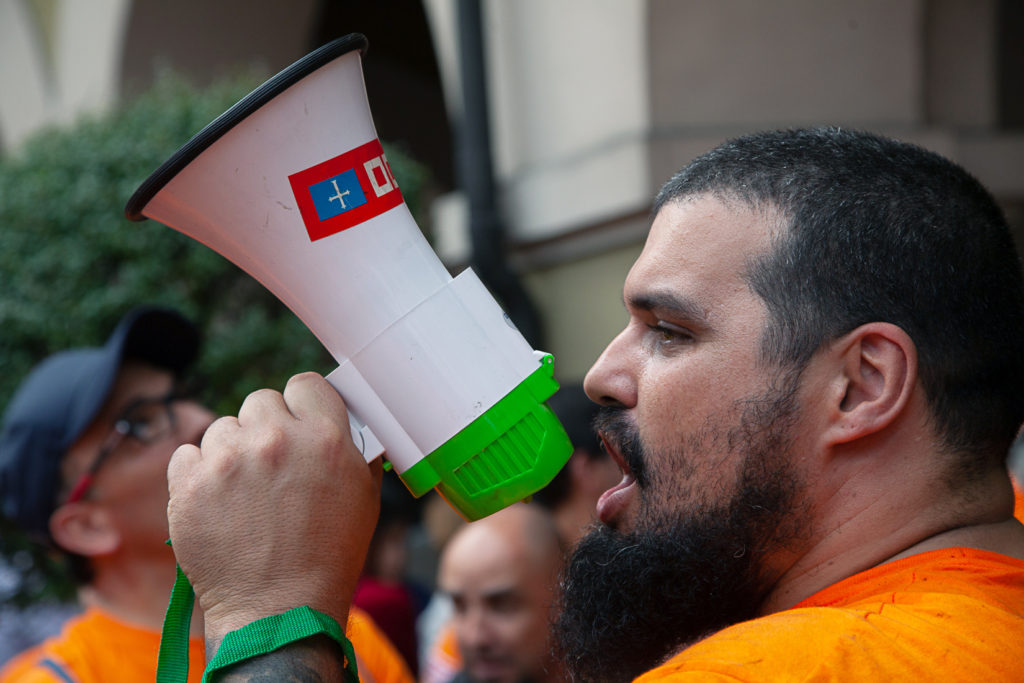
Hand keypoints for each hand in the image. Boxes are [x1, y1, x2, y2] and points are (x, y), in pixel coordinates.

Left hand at [167, 372, 382, 649]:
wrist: (279, 610)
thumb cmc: (327, 556)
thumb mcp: (364, 497)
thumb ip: (353, 449)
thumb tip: (343, 423)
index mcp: (325, 438)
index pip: (306, 383)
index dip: (302, 403)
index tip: (298, 421)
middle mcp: (276, 440)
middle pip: (261, 400)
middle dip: (265, 427)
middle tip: (271, 464)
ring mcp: (228, 461)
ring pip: (223, 427)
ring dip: (231, 451)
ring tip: (243, 492)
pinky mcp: (189, 485)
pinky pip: (187, 454)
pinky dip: (198, 474)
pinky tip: (217, 502)